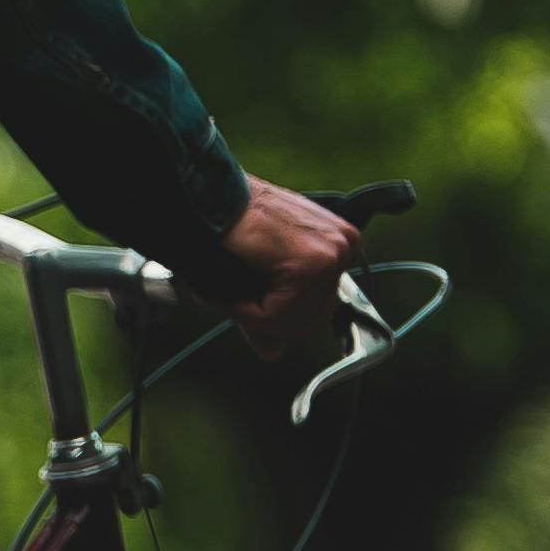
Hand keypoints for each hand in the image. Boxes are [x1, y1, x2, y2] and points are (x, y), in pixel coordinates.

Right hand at [208, 179, 354, 352]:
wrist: (206, 198)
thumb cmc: (228, 227)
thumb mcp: (260, 275)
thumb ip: (272, 316)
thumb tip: (273, 352)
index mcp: (338, 244)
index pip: (320, 310)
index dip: (277, 319)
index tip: (246, 305)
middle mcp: (343, 246)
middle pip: (310, 320)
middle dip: (269, 320)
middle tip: (236, 303)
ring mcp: (332, 254)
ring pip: (293, 322)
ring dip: (254, 315)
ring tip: (231, 292)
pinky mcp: (312, 263)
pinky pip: (279, 316)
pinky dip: (248, 311)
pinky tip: (233, 288)